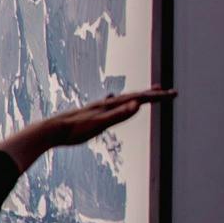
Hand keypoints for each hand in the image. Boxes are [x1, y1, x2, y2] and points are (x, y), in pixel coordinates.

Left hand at [0, 86, 172, 170]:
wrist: (50, 130)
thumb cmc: (74, 129)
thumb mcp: (99, 124)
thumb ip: (118, 115)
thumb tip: (138, 104)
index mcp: (110, 105)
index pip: (139, 98)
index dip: (157, 97)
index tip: (174, 95)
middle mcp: (104, 103)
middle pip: (133, 96)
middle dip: (152, 95)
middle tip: (168, 92)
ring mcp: (97, 108)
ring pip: (122, 99)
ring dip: (136, 96)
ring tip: (145, 94)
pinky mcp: (90, 114)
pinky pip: (108, 105)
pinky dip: (116, 102)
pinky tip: (112, 99)